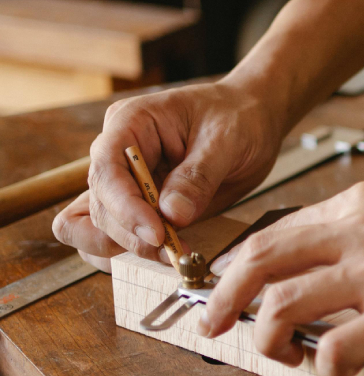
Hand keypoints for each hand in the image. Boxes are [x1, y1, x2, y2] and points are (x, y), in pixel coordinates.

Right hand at [52, 81, 283, 270]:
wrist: (253, 121)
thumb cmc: (237, 117)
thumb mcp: (226, 139)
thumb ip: (198, 176)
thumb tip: (172, 215)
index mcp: (130, 123)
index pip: (107, 170)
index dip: (125, 207)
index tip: (157, 233)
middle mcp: (118, 154)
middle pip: (100, 204)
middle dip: (131, 234)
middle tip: (172, 251)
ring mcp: (126, 182)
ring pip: (99, 226)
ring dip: (128, 248)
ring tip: (172, 255)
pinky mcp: (141, 206)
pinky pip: (117, 235)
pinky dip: (132, 252)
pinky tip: (161, 257)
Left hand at [198, 181, 363, 375]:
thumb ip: (356, 231)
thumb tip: (312, 264)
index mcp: (358, 207)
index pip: (272, 234)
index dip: (236, 266)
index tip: (225, 288)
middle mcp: (359, 233)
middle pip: (260, 263)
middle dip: (223, 299)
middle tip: (214, 325)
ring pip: (282, 307)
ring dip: (266, 340)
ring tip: (281, 355)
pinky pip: (335, 349)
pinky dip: (324, 367)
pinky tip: (336, 368)